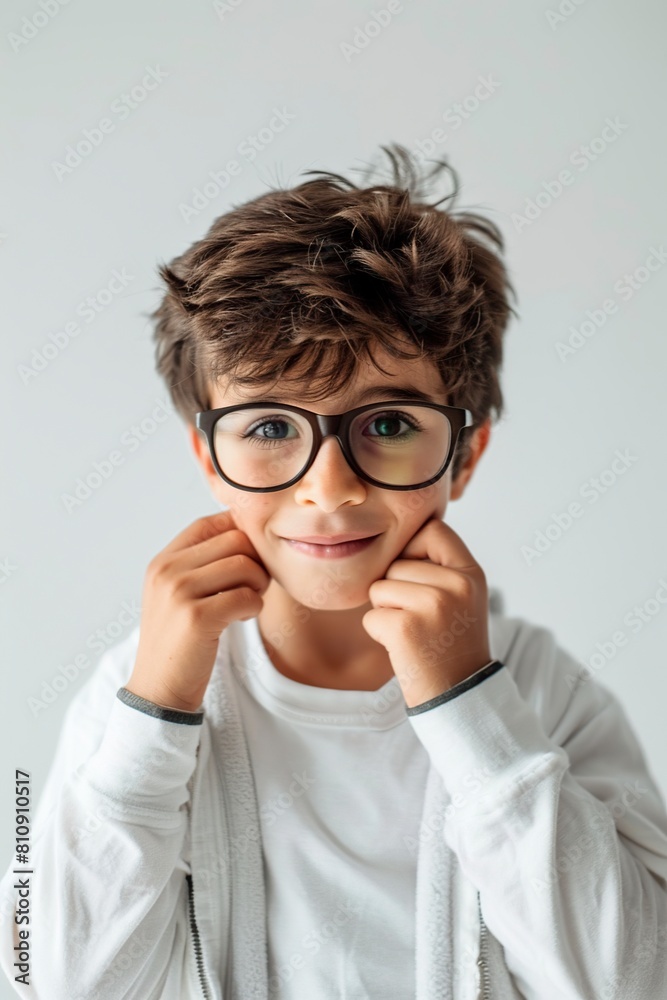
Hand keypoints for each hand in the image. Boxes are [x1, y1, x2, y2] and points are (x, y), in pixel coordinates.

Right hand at [126, 510, 271, 711]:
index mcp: (162, 561)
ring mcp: (179, 592)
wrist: (159, 688)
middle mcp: (167, 571)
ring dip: (259, 584)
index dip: (238, 531)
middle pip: (234, 540)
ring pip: (244, 565)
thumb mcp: (176, 595)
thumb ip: (199, 565)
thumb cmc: (179, 640)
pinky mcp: (197, 617)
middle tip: (256, 584)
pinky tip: (243, 618)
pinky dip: (254, 607)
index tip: (251, 555)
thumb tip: (242, 533)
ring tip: (249, 602)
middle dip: (256, 560)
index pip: (208, 523)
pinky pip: (246, 596)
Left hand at [361, 516, 490, 708]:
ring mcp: (432, 605)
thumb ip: (439, 566)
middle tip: (421, 620)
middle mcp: (456, 585)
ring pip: (379, 587)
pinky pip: (371, 616)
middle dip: (396, 590)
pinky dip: (379, 633)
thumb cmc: (452, 644)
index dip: (414, 546)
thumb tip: (396, 536)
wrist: (459, 696)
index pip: (433, 529)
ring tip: (414, 633)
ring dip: (386, 611)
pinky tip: (404, 649)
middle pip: (397, 562)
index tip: (415, 573)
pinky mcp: (406, 628)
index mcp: (471, 573)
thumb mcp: (462, 598)